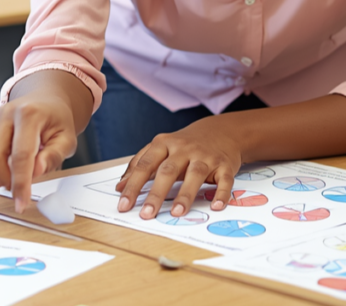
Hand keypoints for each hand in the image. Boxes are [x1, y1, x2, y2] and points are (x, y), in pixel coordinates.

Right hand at [0, 94, 77, 212]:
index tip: (21, 202)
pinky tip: (1, 176)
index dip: (20, 183)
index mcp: (30, 113)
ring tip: (13, 183)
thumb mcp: (67, 139)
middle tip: (19, 193)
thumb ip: (53, 156)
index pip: (21, 155)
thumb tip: (36, 171)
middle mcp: (8, 111)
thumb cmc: (56, 120)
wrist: (46, 100)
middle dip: (6, 180)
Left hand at [115, 116, 241, 219]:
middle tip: (146, 213)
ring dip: (185, 194)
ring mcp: (205, 156)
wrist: (220, 131)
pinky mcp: (224, 164)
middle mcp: (184, 148)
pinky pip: (224, 180)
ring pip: (195, 174)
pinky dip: (221, 193)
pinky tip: (216, 206)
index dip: (133, 185)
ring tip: (176, 212)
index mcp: (164, 143)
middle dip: (156, 193)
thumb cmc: (184, 145)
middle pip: (168, 170)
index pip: (145, 165)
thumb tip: (120, 186)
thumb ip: (140, 165)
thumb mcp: (160, 149)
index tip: (124, 205)